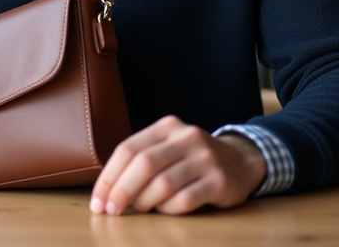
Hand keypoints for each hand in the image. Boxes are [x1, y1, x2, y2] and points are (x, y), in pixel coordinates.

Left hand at [89, 115, 266, 215]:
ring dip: (145, 202)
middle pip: (143, 165)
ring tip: (141, 209)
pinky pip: (185, 200)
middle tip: (112, 211)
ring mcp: (206, 158)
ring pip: (163, 184)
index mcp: (167, 127)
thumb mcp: (168, 148)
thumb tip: (106, 191)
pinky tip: (166, 210)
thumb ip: (140, 159)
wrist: (240, 162)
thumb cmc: (191, 161)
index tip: (98, 201)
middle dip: (121, 191)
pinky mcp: (220, 181)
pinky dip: (169, 210)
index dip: (108, 177)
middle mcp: (187, 137)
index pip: (128, 149)